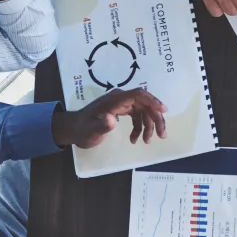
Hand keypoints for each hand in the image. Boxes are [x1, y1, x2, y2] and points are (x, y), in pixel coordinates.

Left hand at [52, 88, 166, 148]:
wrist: (73, 129)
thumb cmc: (82, 129)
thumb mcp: (91, 130)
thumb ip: (102, 125)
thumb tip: (113, 120)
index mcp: (115, 99)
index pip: (138, 94)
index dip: (152, 100)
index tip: (163, 110)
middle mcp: (120, 98)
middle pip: (145, 103)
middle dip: (155, 118)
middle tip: (162, 135)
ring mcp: (121, 104)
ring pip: (143, 110)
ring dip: (149, 125)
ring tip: (147, 141)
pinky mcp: (121, 110)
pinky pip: (137, 116)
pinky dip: (140, 127)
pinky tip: (135, 139)